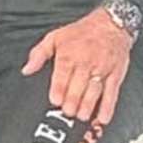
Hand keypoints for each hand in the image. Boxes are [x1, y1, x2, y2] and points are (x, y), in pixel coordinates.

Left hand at [25, 4, 136, 127]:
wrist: (111, 23)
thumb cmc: (82, 32)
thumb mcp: (55, 36)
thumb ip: (39, 54)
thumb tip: (26, 70)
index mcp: (69, 54)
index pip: (63, 74)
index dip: (59, 88)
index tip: (55, 100)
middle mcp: (86, 62)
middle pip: (78, 85)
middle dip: (72, 101)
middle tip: (67, 112)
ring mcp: (102, 70)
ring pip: (94, 91)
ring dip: (87, 106)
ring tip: (81, 116)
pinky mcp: (115, 75)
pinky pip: (111, 93)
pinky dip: (107, 107)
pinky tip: (102, 118)